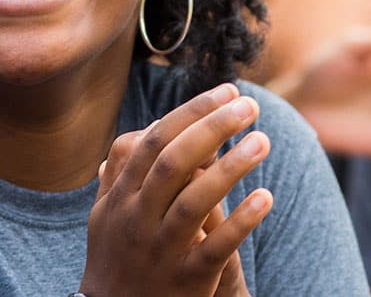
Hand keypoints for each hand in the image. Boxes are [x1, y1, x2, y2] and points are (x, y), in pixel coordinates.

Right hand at [83, 84, 273, 296]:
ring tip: (263, 141)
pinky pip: (215, 248)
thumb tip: (134, 137)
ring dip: (230, 168)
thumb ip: (118, 177)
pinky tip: (265, 198)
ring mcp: (160, 250)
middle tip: (250, 106)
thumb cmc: (115, 262)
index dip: (192, 113)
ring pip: (194, 202)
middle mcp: (137, 219)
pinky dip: (240, 222)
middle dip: (212, 128)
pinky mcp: (186, 280)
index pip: (154, 142)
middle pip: (173, 162)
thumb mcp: (105, 219)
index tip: (227, 92)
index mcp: (121, 198)